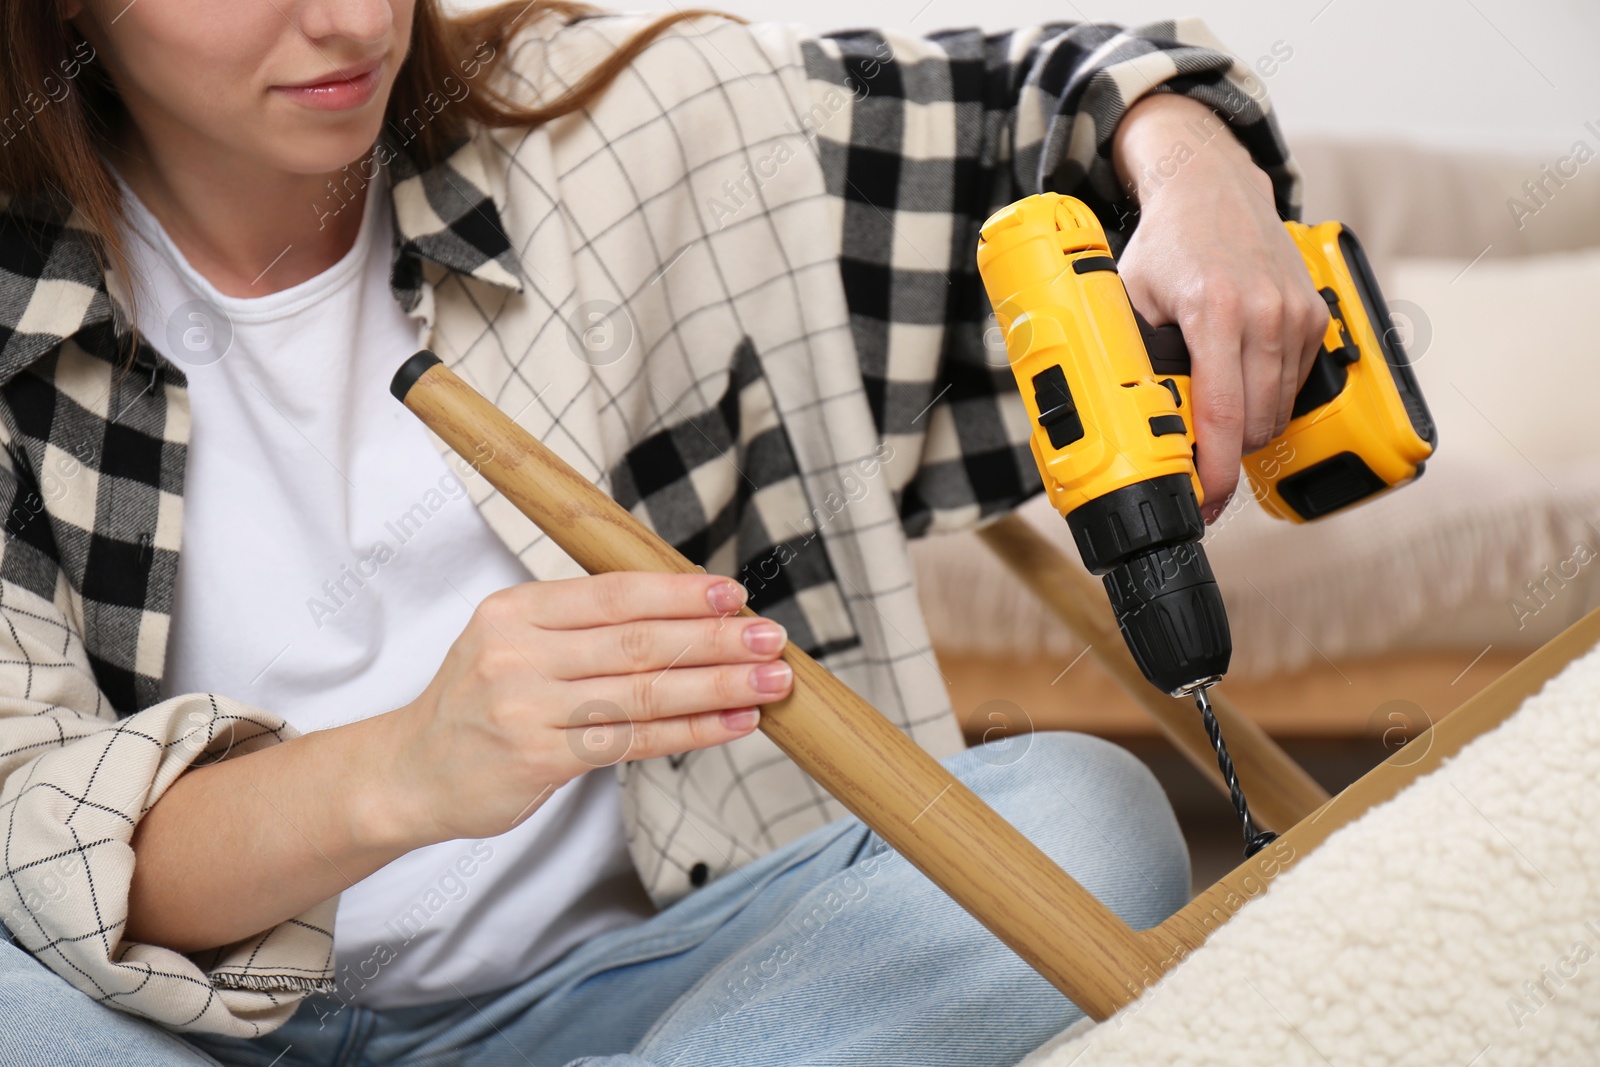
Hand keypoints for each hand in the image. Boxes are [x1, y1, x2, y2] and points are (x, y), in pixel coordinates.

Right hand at [380, 572, 788, 845]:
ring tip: (771, 681)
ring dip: (718, 686)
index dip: (680, 593)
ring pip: (643, 693)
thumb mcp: (511, 638)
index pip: (613, 594)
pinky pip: (633, 742)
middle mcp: (518, 655)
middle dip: (715, 638)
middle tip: (772, 637)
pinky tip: (734, 722)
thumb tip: (686, 608)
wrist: (411, 771)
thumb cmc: (478, 700)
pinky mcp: (540, 760)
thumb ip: (582, 622)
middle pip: (637, 642)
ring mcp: (528, 710)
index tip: (734, 594)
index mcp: (515, 610)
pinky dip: (692, 731)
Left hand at [1112, 94, 1328, 520]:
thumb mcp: (1128, 298)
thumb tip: (1122, 420)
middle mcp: (1265, 313)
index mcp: (1215, 311)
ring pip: (1278, 411)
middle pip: (1255, 424)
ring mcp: (1296, 314)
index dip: (1215, 472)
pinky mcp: (1316, 317)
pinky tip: (1238, 384)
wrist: (1213, 188)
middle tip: (1195, 462)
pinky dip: (1268, 399)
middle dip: (1227, 456)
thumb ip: (1131, 356)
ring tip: (1213, 422)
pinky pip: (1295, 386)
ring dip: (1247, 431)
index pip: (1223, 415)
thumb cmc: (1167, 245)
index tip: (1204, 502)